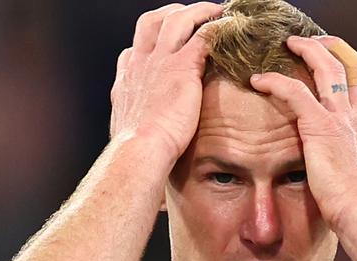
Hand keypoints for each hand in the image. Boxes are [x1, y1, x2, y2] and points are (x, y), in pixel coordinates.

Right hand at [110, 2, 222, 160]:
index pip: (133, 51)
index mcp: (128, 80)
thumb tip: (136, 133)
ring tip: (216, 12)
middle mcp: (141, 63)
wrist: (140, 148)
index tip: (161, 47)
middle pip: (152, 22)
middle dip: (171, 14)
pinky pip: (203, 35)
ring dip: (198, 12)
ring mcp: (161, 61)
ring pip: (178, 20)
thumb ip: (135, 122)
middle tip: (190, 16)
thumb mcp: (127, 130)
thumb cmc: (136, 150)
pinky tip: (229, 28)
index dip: (148, 45)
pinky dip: (216, 28)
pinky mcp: (183, 66)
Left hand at [249, 35, 356, 227]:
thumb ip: (355, 167)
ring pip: (325, 68)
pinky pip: (294, 92)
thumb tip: (347, 175)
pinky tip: (259, 80)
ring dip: (306, 51)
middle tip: (313, 43)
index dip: (354, 71)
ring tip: (289, 45)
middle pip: (348, 68)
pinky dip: (275, 82)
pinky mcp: (320, 125)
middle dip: (331, 49)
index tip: (342, 64)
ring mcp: (341, 118)